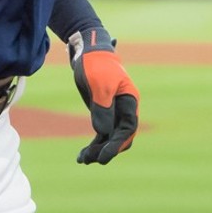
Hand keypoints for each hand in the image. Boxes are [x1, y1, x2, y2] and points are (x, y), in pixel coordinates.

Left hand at [68, 27, 138, 163]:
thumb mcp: (100, 85)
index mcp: (129, 101)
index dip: (117, 144)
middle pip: (121, 137)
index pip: (128, 128)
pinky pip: (100, 133)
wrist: (87, 53)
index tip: (104, 157)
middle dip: (108, 150)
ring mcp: (113, 111)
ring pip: (109, 138)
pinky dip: (93, 144)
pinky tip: (82, 154)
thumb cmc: (96, 65)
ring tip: (82, 159)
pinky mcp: (101, 112)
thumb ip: (103, 109)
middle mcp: (124, 109)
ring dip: (98, 149)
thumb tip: (104, 133)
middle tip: (93, 159)